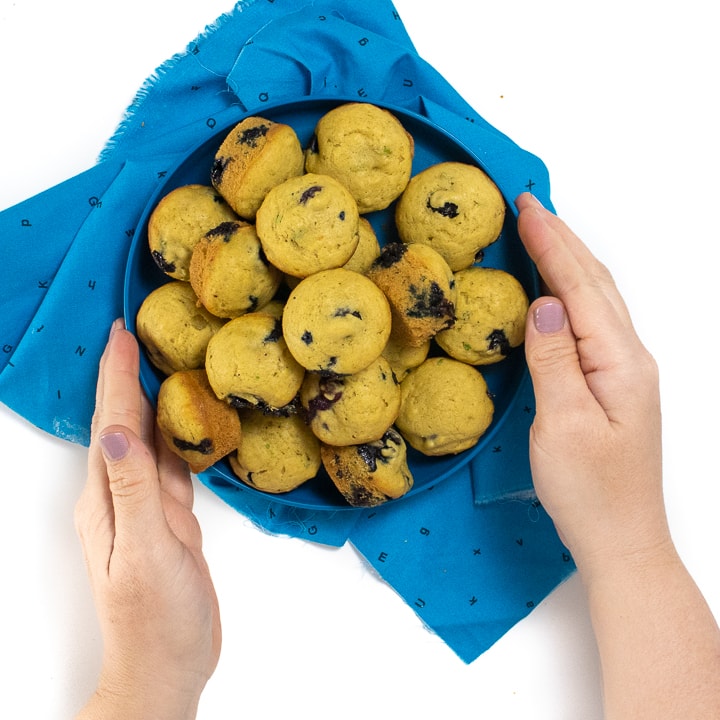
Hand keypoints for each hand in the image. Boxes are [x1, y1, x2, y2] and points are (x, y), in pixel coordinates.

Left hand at [74, 319, 220, 719]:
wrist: (168, 665)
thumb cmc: (155, 618)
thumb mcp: (145, 553)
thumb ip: (134, 492)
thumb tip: (119, 433)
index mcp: (107, 498)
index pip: (112, 424)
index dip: (116, 377)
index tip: (120, 334)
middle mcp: (122, 495)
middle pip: (124, 423)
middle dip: (125, 377)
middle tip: (135, 333)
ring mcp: (147, 508)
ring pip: (150, 440)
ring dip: (151, 400)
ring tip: (160, 363)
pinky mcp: (172, 521)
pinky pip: (174, 466)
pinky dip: (178, 436)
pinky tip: (186, 421)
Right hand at [516, 194, 719, 718]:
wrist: (621, 540)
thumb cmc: (590, 492)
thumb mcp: (562, 426)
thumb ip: (554, 360)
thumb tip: (544, 305)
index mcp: (619, 362)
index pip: (581, 288)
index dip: (552, 245)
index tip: (526, 207)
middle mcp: (628, 358)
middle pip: (596, 283)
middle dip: (562, 240)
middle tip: (529, 204)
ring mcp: (624, 371)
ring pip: (596, 300)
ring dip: (569, 260)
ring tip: (542, 231)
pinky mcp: (612, 385)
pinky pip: (591, 322)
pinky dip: (572, 292)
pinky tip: (555, 289)